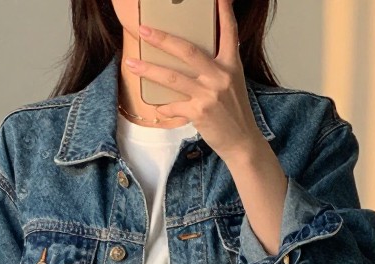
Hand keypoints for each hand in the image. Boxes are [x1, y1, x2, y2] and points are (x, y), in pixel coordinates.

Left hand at [123, 0, 262, 162]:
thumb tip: (193, 55)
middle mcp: (221, 76)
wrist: (242, 141)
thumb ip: (217, 65)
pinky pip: (174, 106)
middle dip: (163, 39)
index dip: (224, 12)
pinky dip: (164, 107)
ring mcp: (210, 94)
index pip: (229, 32)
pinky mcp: (200, 112)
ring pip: (173, 78)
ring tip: (132, 63)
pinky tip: (158, 106)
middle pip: (187, 51)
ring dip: (149, 70)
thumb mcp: (233, 82)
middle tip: (144, 30)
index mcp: (231, 64)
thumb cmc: (234, 111)